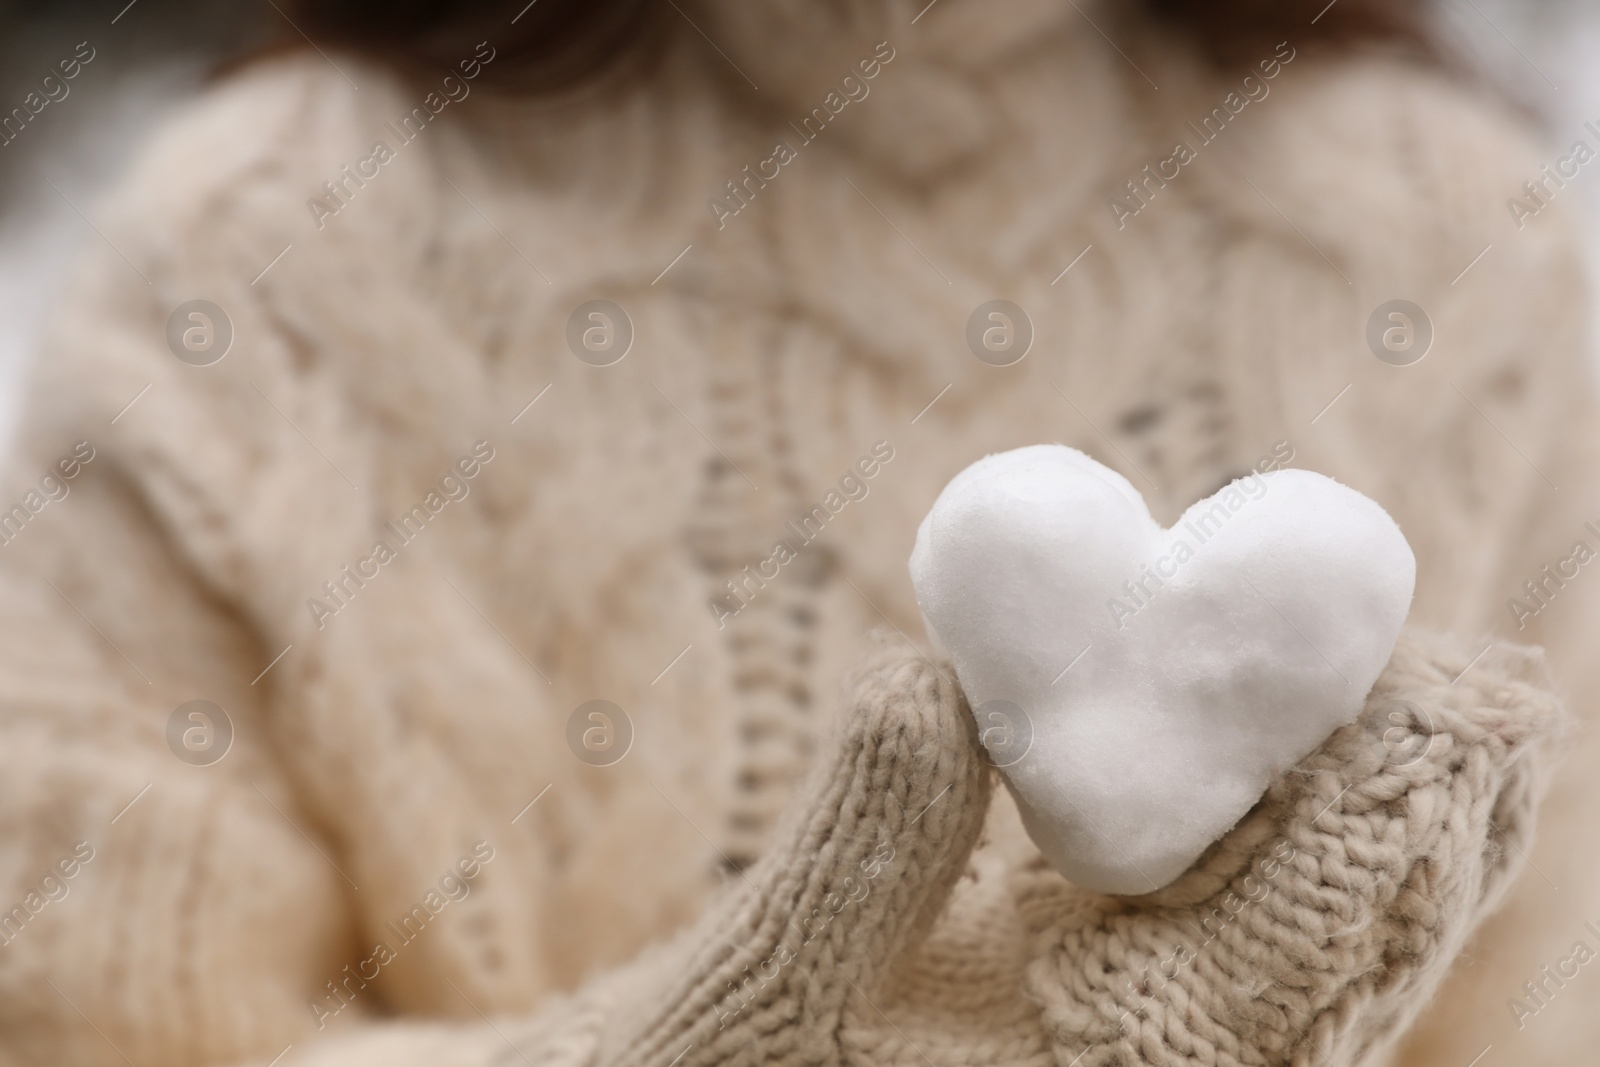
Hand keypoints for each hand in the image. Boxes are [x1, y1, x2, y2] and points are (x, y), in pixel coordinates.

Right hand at [586, 629, 1560, 1066]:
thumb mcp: (765, 983)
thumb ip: (859, 853)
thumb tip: (939, 685)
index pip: (1281, 956)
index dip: (1359, 814)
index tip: (1418, 685)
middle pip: (1345, 965)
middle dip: (1418, 821)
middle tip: (1489, 692)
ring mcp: (1151, 1063)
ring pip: (1322, 965)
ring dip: (1387, 839)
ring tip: (1457, 721)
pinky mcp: (1121, 1028)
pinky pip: (1257, 948)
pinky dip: (1303, 857)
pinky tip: (1316, 776)